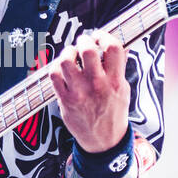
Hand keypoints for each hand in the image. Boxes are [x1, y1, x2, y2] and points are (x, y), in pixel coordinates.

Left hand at [48, 31, 130, 153]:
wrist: (103, 142)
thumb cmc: (113, 115)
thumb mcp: (124, 90)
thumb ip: (119, 69)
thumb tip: (119, 47)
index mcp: (115, 81)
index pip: (113, 47)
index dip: (104, 36)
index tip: (99, 36)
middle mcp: (97, 85)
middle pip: (87, 50)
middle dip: (84, 40)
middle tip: (84, 43)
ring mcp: (79, 93)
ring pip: (66, 61)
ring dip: (68, 52)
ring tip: (72, 54)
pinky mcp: (65, 99)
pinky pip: (53, 75)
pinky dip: (56, 67)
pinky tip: (62, 68)